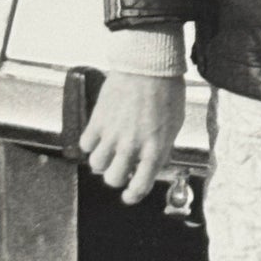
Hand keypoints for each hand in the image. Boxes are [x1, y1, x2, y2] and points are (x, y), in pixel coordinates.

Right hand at [79, 72, 185, 205]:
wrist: (149, 64)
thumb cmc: (167, 90)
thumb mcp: (175, 122)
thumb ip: (163, 147)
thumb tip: (153, 164)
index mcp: (156, 147)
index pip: (141, 185)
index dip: (134, 195)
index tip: (130, 196)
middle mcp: (132, 145)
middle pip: (113, 179)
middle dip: (117, 176)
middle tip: (120, 167)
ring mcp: (112, 134)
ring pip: (96, 165)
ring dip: (102, 160)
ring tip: (109, 148)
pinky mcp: (97, 121)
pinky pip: (85, 145)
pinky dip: (90, 143)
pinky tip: (99, 134)